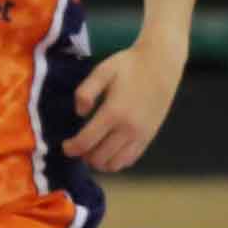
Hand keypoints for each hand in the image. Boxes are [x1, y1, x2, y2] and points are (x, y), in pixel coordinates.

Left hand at [64, 32, 181, 170]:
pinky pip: (130, 160)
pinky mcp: (149, 136)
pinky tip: (110, 150)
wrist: (161, 63)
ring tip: (93, 150)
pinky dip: (116, 161)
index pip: (86, 142)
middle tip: (78, 146)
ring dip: (100, 162)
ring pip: (115, 164)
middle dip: (84, 156)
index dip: (72, 148)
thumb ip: (85, 92)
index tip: (66, 146)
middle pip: (99, 158)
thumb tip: (80, 114)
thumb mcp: (102, 71)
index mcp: (113, 112)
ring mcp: (141, 135)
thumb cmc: (129, 65)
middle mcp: (128, 128)